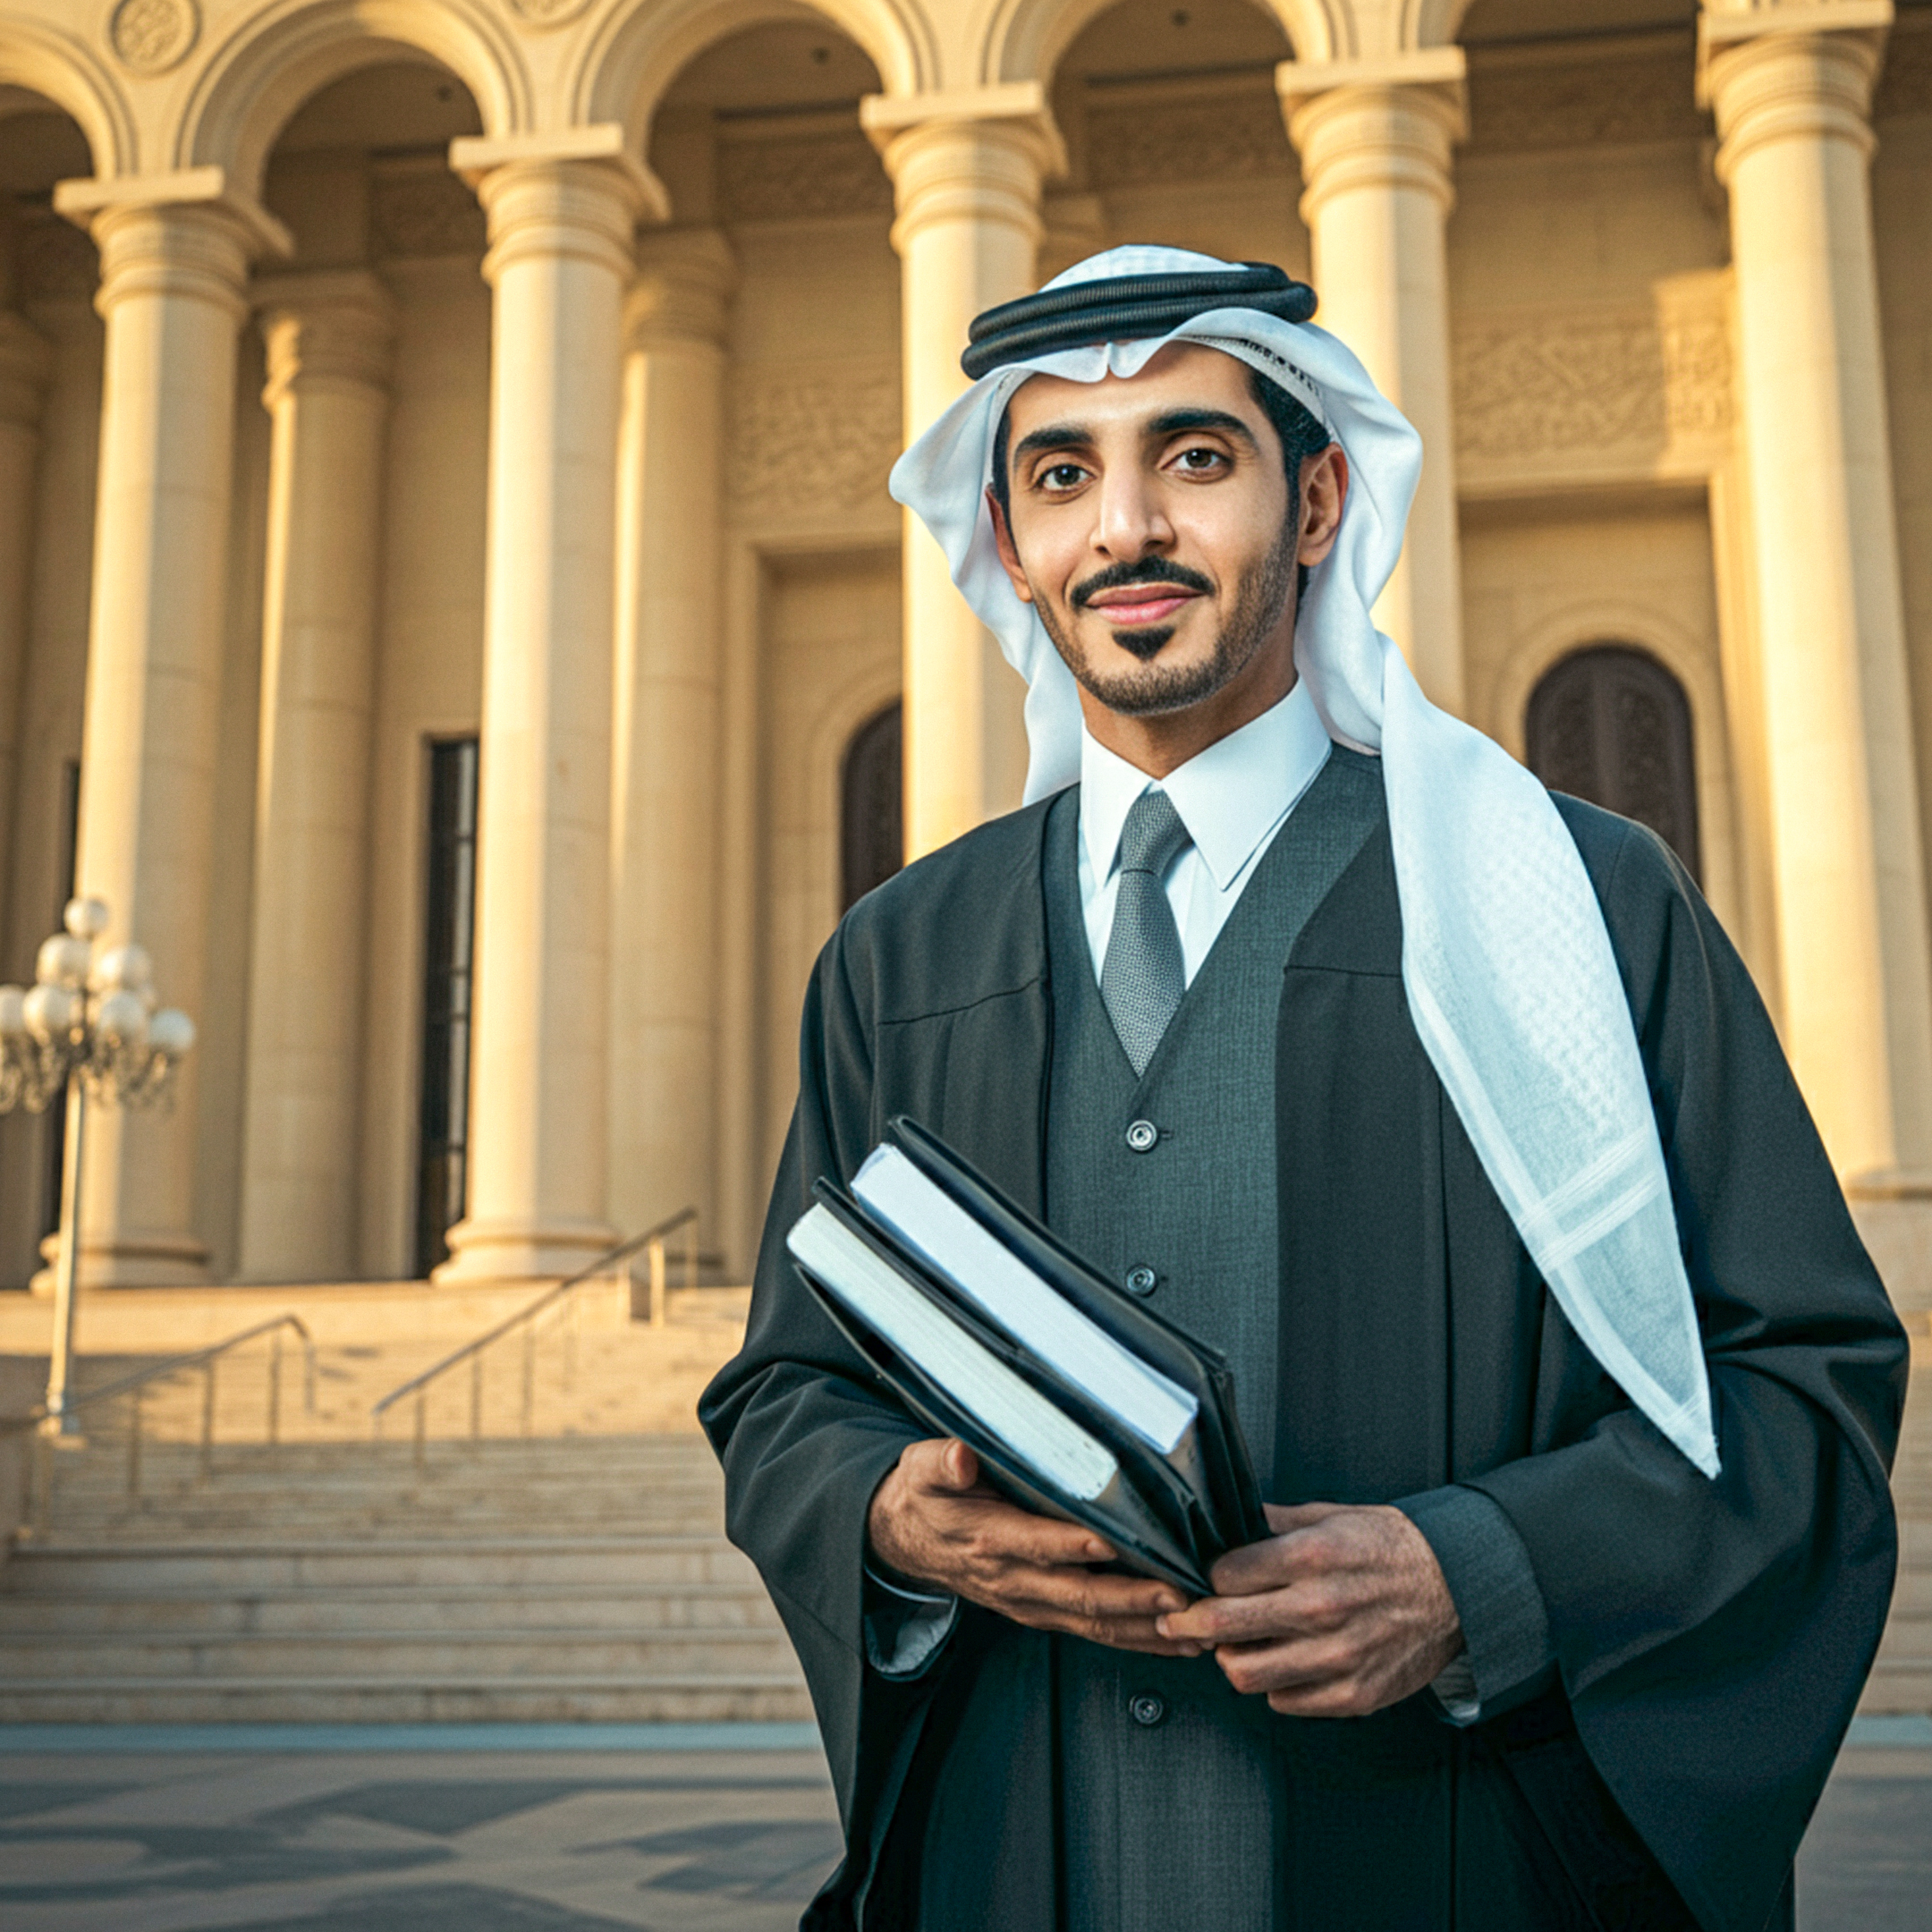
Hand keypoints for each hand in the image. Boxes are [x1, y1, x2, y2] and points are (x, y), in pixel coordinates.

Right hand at [867, 1437, 1199, 1655]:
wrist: (909, 1540)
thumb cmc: (927, 1496)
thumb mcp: (921, 1469)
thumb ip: (941, 1462)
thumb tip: (960, 1457)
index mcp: (987, 1537)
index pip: (1035, 1544)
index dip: (1071, 1545)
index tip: (1112, 1544)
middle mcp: (1013, 1578)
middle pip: (1077, 1594)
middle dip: (1131, 1599)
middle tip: (1178, 1597)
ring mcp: (1030, 1601)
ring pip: (1093, 1621)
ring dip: (1145, 1629)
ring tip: (1194, 1628)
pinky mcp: (1043, 1612)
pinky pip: (1094, 1631)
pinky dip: (1137, 1639)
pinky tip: (1177, 1640)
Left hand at [1156, 1502, 1462, 1716]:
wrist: (1456, 1587)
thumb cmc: (1390, 1548)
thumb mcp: (1330, 1516)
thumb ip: (1273, 1522)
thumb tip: (1224, 1522)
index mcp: (1311, 1556)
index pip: (1223, 1575)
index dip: (1208, 1577)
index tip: (1207, 1580)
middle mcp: (1320, 1607)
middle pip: (1221, 1626)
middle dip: (1190, 1622)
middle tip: (1183, 1620)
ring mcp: (1337, 1657)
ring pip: (1244, 1673)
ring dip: (1230, 1658)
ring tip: (1236, 1644)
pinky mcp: (1354, 1694)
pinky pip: (1284, 1700)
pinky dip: (1274, 1684)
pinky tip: (1282, 1663)